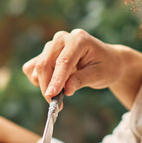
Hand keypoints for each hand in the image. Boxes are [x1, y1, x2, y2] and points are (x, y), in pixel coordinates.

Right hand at [23, 29, 141, 106]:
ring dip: (43, 84)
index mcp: (79, 39)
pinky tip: (54, 86)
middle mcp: (63, 38)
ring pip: (37, 67)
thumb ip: (81, 80)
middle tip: (55, 104)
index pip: (63, 61)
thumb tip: (66, 90)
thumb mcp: (99, 75)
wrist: (108, 61)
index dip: (56, 80)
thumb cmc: (107, 66)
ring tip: (59, 96)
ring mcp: (53, 44)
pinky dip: (39, 80)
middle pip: (45, 63)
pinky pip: (32, 67)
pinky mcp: (46, 53)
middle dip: (47, 86)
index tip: (51, 96)